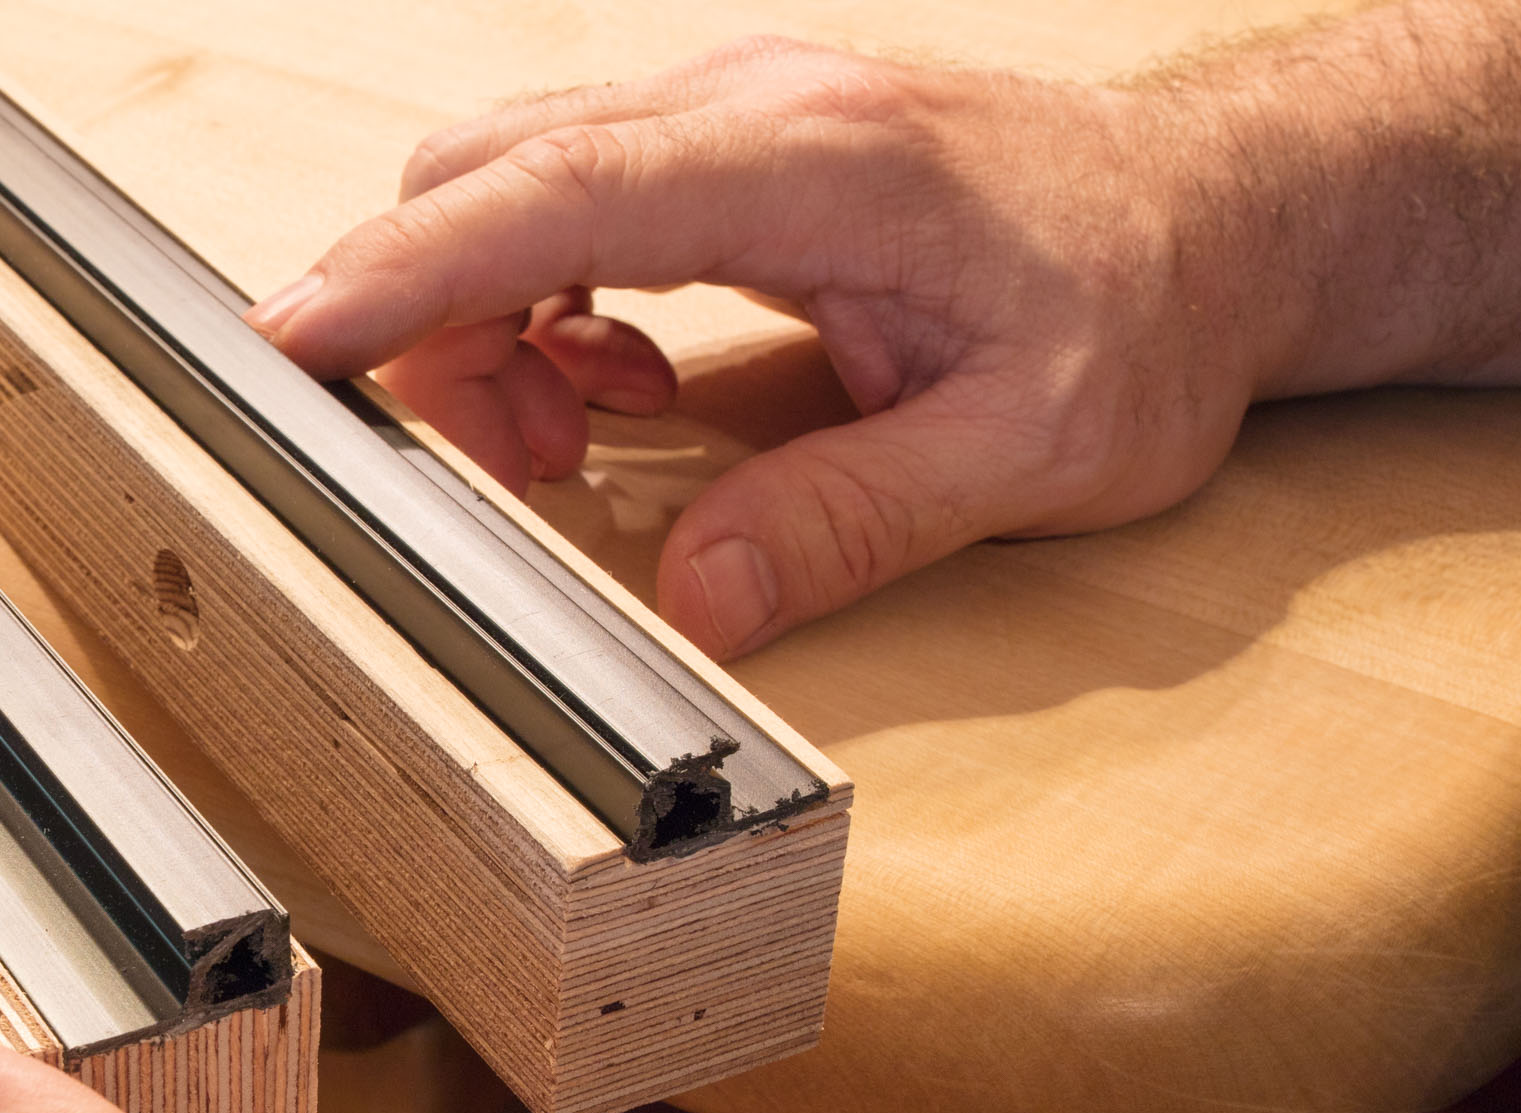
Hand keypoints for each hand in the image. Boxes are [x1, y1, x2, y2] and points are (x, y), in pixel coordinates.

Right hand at [239, 39, 1270, 657]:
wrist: (1225, 211)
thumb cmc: (1150, 308)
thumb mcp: (1040, 449)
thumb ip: (857, 521)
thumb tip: (695, 601)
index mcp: (818, 158)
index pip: (558, 192)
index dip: (410, 270)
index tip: (294, 340)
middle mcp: (750, 101)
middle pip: (489, 172)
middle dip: (431, 326)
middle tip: (505, 473)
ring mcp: (731, 106)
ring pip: (509, 179)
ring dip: (487, 322)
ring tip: (574, 444)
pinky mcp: (723, 139)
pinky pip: (564, 197)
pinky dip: (540, 299)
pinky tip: (620, 388)